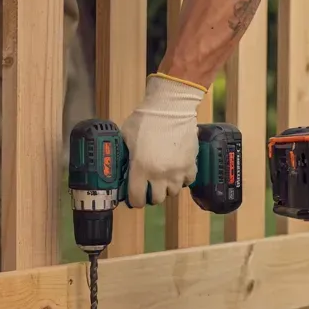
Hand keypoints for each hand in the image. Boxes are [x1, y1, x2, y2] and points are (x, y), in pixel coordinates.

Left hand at [120, 74, 206, 207]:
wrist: (171, 107)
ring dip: (167, 188)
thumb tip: (118, 163)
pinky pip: (188, 181)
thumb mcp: (125, 136)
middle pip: (157, 199)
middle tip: (149, 187)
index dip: (134, 201)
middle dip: (151, 195)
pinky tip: (177, 172)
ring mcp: (177, 170)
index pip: (137, 199)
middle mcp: (159, 174)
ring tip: (163, 179)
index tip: (134, 198)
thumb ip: (123, 153)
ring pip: (173, 192)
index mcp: (140, 168)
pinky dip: (183, 180)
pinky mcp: (190, 163)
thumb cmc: (145, 119)